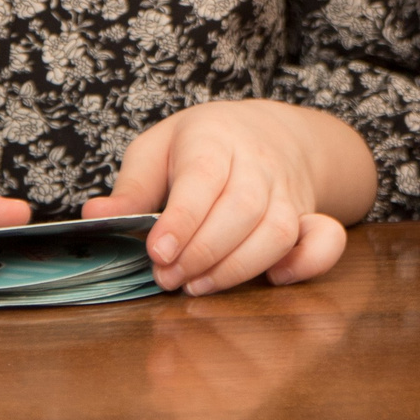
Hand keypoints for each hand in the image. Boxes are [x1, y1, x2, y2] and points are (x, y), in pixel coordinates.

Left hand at [82, 100, 370, 294]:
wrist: (274, 133)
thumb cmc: (204, 145)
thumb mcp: (159, 149)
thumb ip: (131, 186)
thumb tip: (94, 216)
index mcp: (214, 138)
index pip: (203, 176)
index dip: (183, 219)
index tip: (157, 252)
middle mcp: (259, 163)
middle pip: (241, 208)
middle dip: (202, 252)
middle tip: (167, 278)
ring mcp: (289, 191)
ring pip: (276, 231)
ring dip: (237, 268)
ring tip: (196, 286)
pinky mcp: (310, 217)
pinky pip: (324, 241)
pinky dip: (306, 265)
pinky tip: (273, 280)